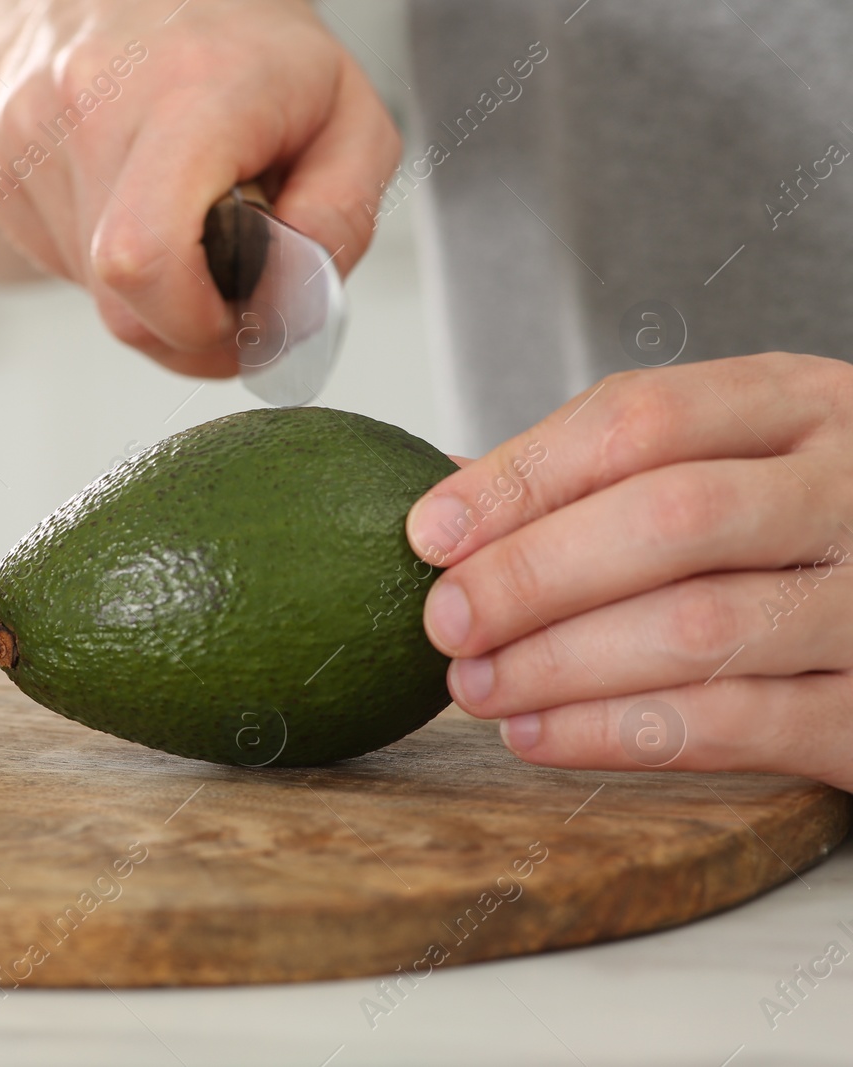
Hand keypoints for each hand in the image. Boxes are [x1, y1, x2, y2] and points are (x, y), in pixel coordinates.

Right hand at [0, 0, 400, 377]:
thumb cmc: (254, 54)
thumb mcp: (352, 118)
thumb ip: (337, 223)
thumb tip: (285, 310)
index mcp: (189, 90)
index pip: (147, 259)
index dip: (195, 325)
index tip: (237, 317)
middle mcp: (91, 100)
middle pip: (121, 302)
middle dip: (184, 322)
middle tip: (228, 282)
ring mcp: (26, 129)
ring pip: (92, 292)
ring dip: (149, 285)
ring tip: (180, 210)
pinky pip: (56, 262)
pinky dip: (105, 258)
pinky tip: (131, 196)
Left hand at [405, 352, 852, 791]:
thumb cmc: (804, 525)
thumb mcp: (736, 457)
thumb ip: (605, 475)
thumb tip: (445, 511)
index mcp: (801, 403)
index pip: (640, 418)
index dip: (521, 478)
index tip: (429, 532)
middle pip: (668, 518)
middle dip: (532, 576)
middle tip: (445, 621)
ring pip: (699, 628)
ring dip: (560, 665)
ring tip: (474, 688)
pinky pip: (741, 724)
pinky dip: (619, 734)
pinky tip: (540, 734)